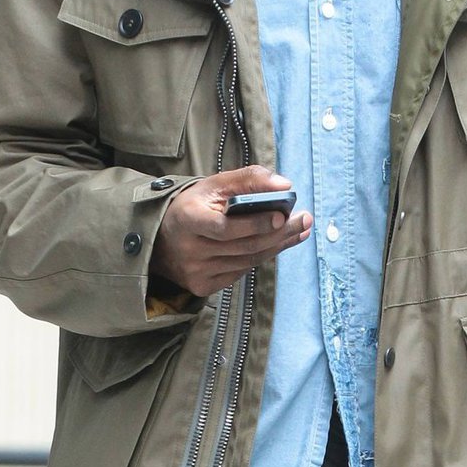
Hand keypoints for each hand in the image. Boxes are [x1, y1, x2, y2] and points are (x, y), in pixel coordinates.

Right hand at [151, 167, 311, 296]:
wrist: (162, 238)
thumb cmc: (193, 206)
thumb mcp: (214, 185)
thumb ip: (248, 180)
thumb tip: (285, 185)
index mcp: (188, 220)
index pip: (226, 227)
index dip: (255, 223)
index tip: (282, 215)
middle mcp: (190, 250)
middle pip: (245, 246)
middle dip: (280, 233)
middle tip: (305, 220)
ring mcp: (196, 271)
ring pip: (248, 261)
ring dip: (278, 246)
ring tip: (299, 230)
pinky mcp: (202, 286)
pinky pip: (242, 271)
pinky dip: (262, 257)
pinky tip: (278, 244)